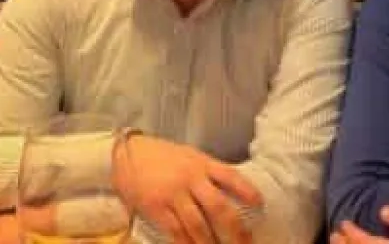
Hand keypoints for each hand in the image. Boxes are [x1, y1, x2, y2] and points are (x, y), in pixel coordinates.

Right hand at [113, 134, 262, 243]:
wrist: (127, 154)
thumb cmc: (162, 155)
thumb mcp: (190, 156)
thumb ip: (207, 172)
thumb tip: (229, 191)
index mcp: (202, 163)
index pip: (231, 176)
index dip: (247, 190)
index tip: (260, 204)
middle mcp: (191, 178)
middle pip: (219, 207)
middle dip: (235, 229)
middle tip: (246, 242)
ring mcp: (174, 194)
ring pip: (199, 225)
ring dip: (212, 243)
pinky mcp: (156, 208)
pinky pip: (176, 231)